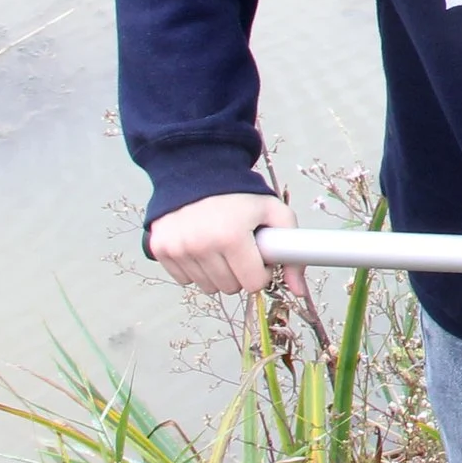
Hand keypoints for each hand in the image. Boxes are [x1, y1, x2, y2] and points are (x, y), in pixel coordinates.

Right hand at [147, 191, 307, 299]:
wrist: (198, 171)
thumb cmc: (241, 194)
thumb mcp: (275, 212)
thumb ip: (293, 251)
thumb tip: (300, 291)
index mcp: (231, 237)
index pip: (253, 284)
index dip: (262, 272)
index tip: (260, 257)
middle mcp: (200, 246)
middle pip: (230, 288)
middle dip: (241, 272)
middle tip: (241, 248)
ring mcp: (177, 249)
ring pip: (207, 286)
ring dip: (218, 272)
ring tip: (221, 245)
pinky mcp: (160, 250)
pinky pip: (184, 279)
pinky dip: (196, 268)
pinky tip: (201, 246)